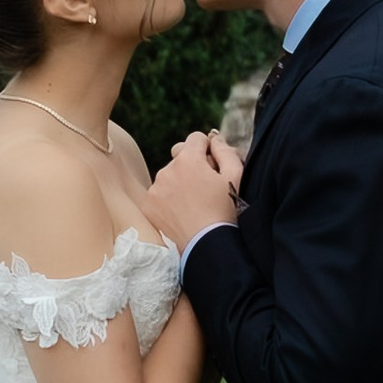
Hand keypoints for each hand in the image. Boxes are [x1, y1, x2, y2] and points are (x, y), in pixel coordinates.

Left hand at [151, 130, 241, 247]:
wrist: (205, 245)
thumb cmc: (224, 210)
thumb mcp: (235, 176)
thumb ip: (224, 150)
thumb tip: (214, 138)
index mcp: (188, 159)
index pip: (195, 138)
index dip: (207, 149)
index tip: (213, 165)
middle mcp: (167, 170)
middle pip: (180, 157)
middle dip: (192, 165)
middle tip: (205, 187)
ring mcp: (155, 188)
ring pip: (169, 176)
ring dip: (179, 183)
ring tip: (194, 205)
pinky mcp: (148, 205)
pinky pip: (159, 194)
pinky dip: (168, 200)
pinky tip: (182, 213)